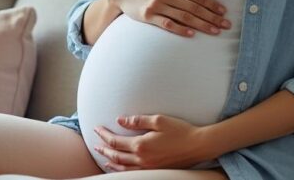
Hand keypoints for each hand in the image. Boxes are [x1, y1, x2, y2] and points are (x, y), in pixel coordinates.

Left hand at [93, 114, 215, 171]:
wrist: (198, 145)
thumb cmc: (180, 130)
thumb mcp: (158, 120)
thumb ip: (137, 120)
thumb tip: (120, 120)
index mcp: (141, 145)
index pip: (115, 141)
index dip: (104, 135)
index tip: (97, 129)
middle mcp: (142, 159)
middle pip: (116, 155)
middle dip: (104, 149)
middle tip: (95, 144)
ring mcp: (149, 167)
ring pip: (123, 167)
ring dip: (111, 161)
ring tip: (104, 156)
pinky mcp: (156, 170)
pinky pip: (134, 173)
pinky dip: (123, 170)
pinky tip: (120, 167)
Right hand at [106, 0, 230, 36]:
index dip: (212, 4)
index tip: (224, 12)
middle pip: (194, 8)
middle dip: (212, 17)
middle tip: (226, 25)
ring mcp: (157, 5)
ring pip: (184, 17)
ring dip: (202, 25)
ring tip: (215, 31)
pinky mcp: (148, 16)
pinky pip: (168, 24)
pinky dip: (180, 29)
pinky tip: (191, 34)